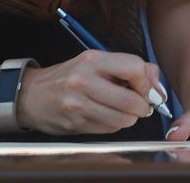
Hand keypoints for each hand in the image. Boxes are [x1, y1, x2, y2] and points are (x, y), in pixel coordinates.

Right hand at [15, 50, 164, 135]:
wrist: (32, 95)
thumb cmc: (70, 76)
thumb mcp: (96, 61)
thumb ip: (129, 67)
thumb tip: (157, 86)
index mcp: (93, 60)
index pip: (135, 68)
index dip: (147, 82)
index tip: (148, 89)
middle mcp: (84, 81)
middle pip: (131, 100)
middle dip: (143, 106)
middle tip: (141, 104)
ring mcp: (78, 105)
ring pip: (122, 119)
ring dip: (130, 118)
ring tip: (123, 110)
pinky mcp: (75, 124)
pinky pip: (109, 129)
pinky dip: (114, 125)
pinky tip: (106, 115)